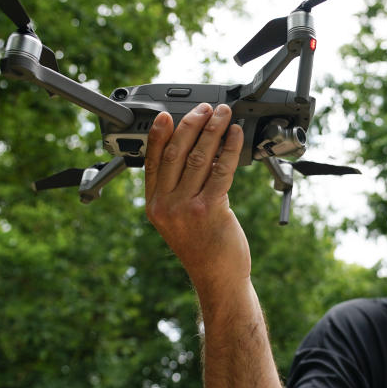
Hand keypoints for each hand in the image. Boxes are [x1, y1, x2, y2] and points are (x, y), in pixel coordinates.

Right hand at [144, 103, 249, 291]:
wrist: (218, 278)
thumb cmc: (203, 250)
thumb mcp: (178, 221)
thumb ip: (178, 192)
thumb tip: (194, 154)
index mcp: (154, 206)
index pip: (152, 161)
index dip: (158, 135)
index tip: (165, 115)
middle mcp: (166, 205)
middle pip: (176, 153)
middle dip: (192, 124)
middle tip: (205, 109)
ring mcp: (186, 208)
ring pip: (199, 157)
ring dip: (213, 130)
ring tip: (223, 115)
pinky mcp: (210, 209)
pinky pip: (221, 170)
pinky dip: (230, 148)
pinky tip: (234, 135)